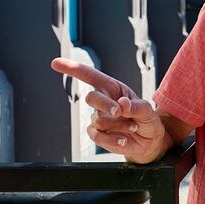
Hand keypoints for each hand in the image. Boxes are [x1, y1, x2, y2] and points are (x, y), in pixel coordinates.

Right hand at [51, 58, 166, 162]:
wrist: (149, 140)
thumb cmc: (147, 119)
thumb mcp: (147, 111)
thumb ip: (136, 106)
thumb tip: (122, 103)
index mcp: (113, 89)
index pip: (91, 76)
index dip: (73, 69)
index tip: (55, 63)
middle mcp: (103, 101)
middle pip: (91, 98)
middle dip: (105, 104)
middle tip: (119, 112)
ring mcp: (97, 118)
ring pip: (98, 120)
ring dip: (119, 125)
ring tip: (133, 127)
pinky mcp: (97, 134)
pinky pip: (98, 136)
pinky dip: (114, 138)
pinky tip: (124, 139)